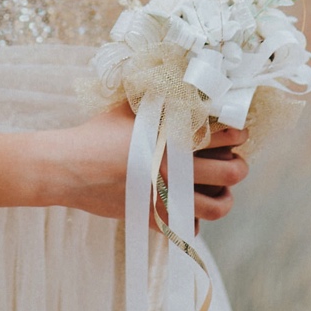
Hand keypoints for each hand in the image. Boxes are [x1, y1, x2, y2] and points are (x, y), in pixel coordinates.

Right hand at [41, 107, 249, 226]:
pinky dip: (193, 220)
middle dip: (239, 167)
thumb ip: (155, 100)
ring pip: (216, 208)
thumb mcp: (128, 110)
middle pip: (230, 173)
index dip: (237, 134)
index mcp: (171, 139)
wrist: (69, 168)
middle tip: (237, 163)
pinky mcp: (153, 218)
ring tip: (221, 192)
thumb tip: (173, 84)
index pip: (221, 136)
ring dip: (224, 198)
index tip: (240, 133)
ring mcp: (166, 197)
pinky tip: (187, 209)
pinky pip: (187, 227)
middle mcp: (175, 170)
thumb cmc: (96, 134)